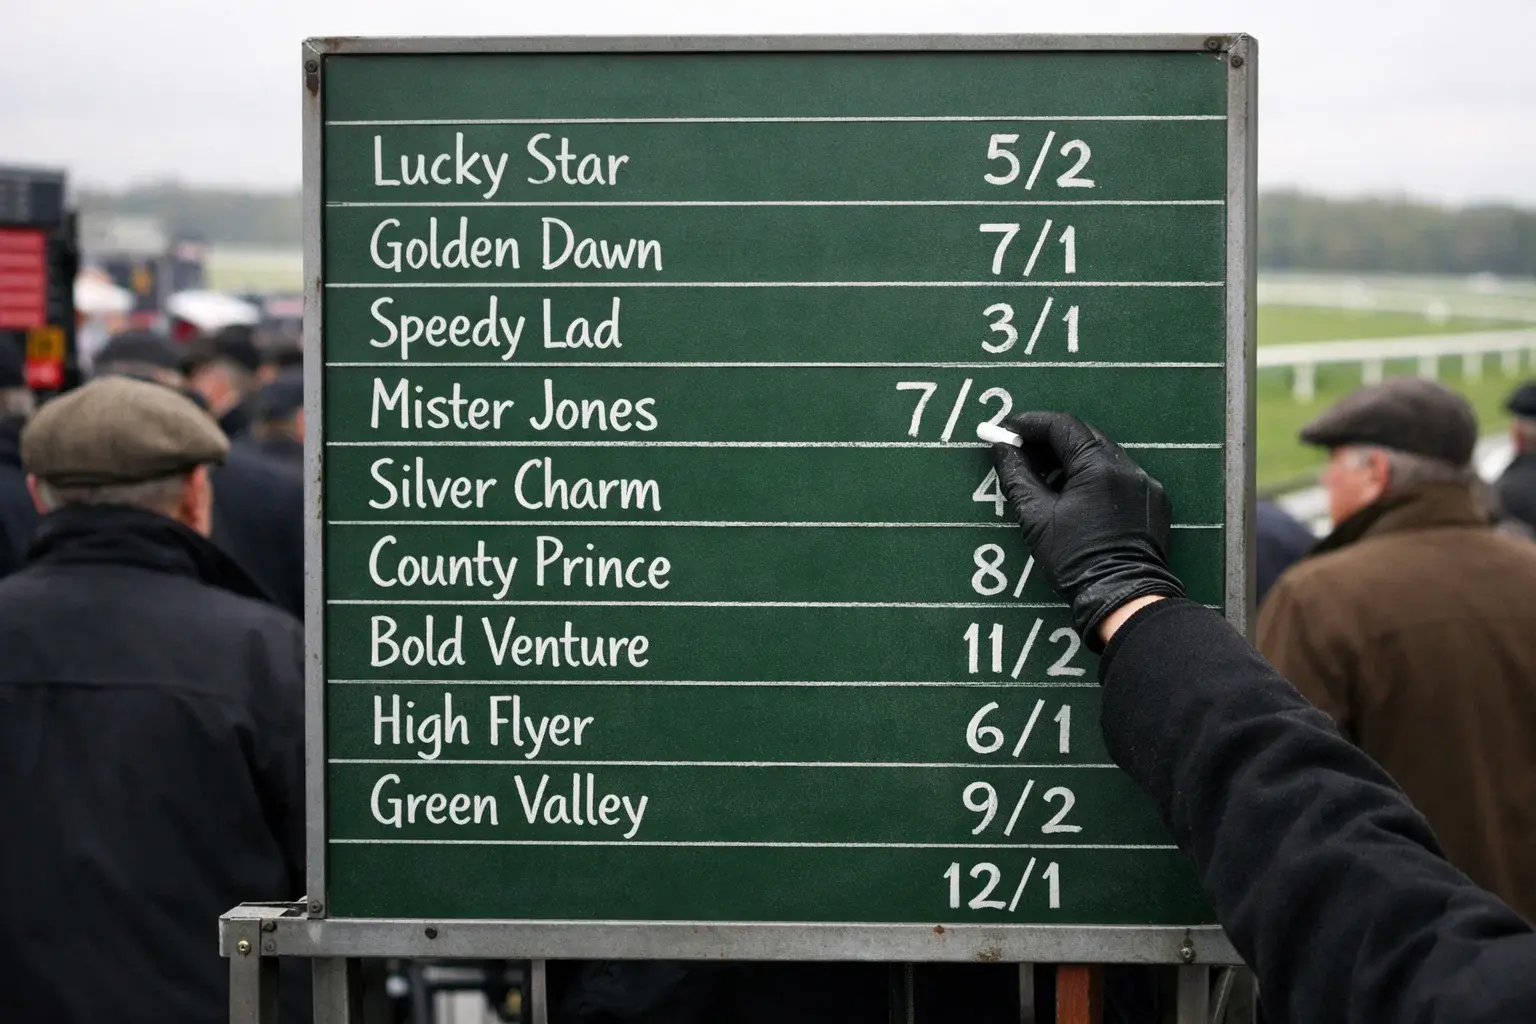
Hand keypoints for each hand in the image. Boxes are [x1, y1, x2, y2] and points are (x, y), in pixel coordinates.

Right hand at [991, 412, 1185, 649]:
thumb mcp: (1035, 518)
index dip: (1030, 425)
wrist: (1123, 599)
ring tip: (1046, 480)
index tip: (1006, 433)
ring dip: (1072, 461)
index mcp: (1099, 467)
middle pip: (1084, 437)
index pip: (1062, 426)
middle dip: (1050, 442)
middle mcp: (1128, 467)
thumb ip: (1017, 476)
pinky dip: (1095, 478)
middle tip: (1021, 455)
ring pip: (1103, 456)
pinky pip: (1119, 477)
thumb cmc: (1075, 560)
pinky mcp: (1154, 502)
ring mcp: (1145, 484)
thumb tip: (1002, 448)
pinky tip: (1077, 500)